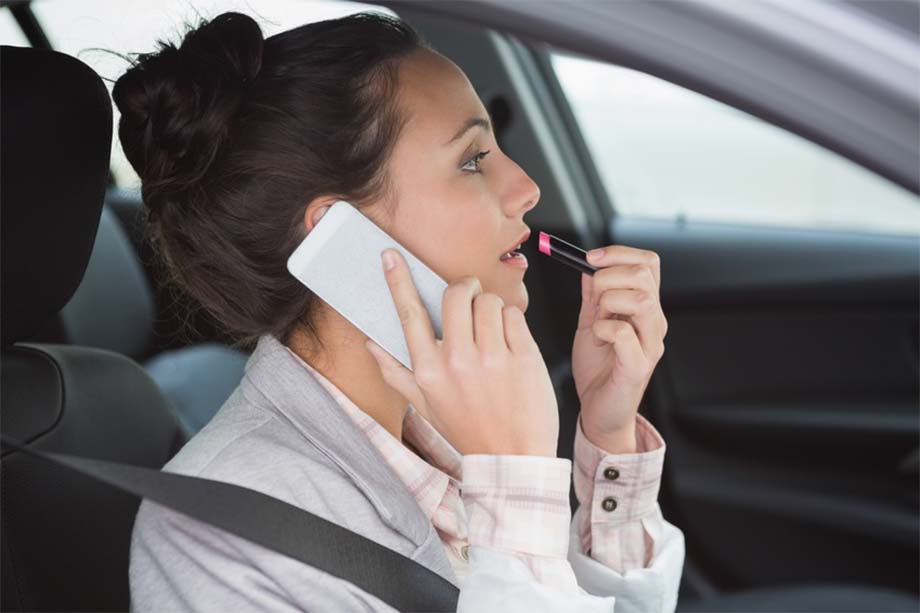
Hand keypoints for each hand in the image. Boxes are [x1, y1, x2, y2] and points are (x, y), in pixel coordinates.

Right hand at [365, 248, 558, 456]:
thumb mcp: (425, 406)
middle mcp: (457, 362)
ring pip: (489, 301)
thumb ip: (395, 373)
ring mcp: (492, 359)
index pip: (409, 314)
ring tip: (493, 333)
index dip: (398, 281)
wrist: (513, 460)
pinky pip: (514, 316)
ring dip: (491, 308)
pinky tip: (511, 345)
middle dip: (465, 288)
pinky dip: (513, 323)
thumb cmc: (468, 430)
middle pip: (456, 293)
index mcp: (428, 371)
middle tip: (470, 297)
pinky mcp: (524, 358)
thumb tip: (369, 344)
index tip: (391, 255)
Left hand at [571, 245, 666, 451]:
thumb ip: (592, 296)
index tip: (590, 258)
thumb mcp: (590, 323)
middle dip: (608, 276)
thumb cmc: (597, 369)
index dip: (619, 253)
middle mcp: (654, 323)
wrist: (597, 411)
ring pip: (641, 300)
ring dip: (608, 301)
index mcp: (644, 308)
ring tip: (597, 320)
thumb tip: (588, 264)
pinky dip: (603, 328)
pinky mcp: (638, 366)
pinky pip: (624, 333)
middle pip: (644, 275)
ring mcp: (650, 344)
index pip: (648, 263)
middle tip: (592, 297)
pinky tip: (597, 339)